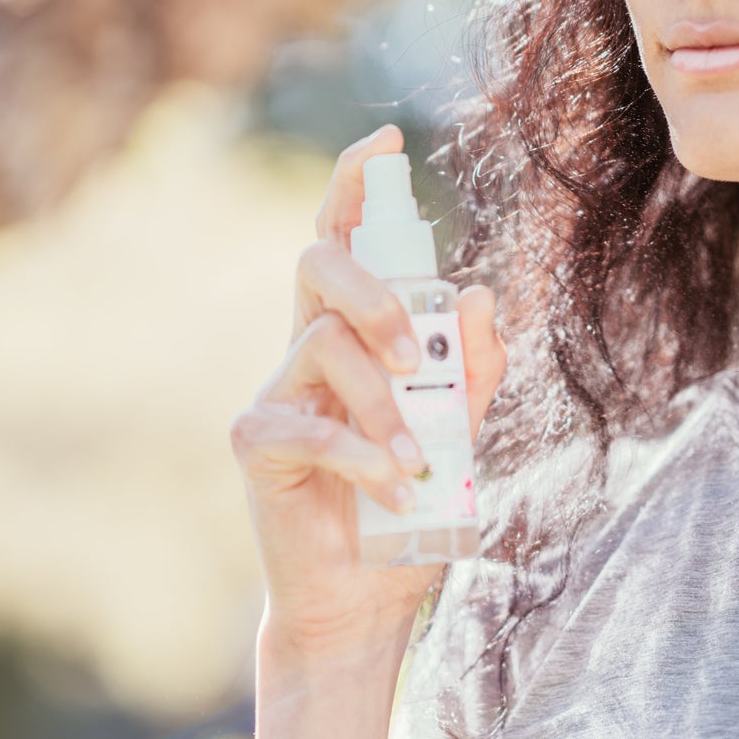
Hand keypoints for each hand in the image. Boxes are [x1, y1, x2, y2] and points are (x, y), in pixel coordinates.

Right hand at [230, 123, 506, 658]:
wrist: (367, 599)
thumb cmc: (410, 507)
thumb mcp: (461, 433)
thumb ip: (473, 369)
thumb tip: (481, 293)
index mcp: (355, 335)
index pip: (346, 240)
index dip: (356, 183)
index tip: (385, 139)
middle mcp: (308, 350)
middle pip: (318, 264)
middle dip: (374, 291)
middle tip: (415, 351)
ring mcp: (277, 393)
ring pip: (323, 344)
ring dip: (384, 405)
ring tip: (418, 462)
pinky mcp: (256, 443)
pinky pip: (307, 424)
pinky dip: (361, 456)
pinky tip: (395, 491)